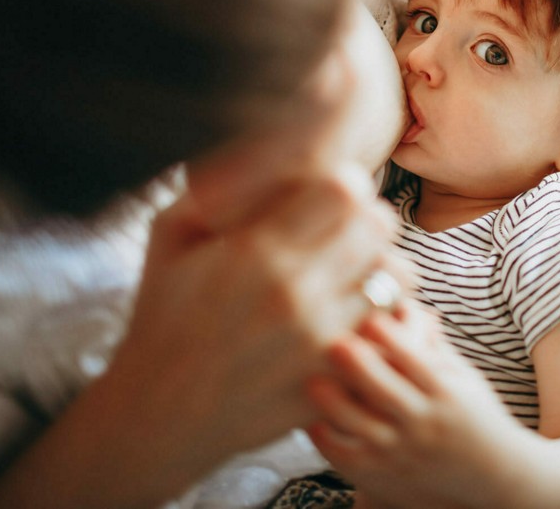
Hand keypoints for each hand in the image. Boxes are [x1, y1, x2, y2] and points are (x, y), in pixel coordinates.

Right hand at [0, 161, 405, 508]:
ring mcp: (321, 338)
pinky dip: (382, 314)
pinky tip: (356, 313)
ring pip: (398, 275)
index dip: (345, 182)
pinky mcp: (335, 374)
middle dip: (368, 217)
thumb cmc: (163, 319)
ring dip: (383, 265)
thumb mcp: (168, 240)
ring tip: (356, 271)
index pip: (343, 188)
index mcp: (254, 251)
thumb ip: (210, 190)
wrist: (160, 412)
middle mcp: (295, 292)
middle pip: (379, 223)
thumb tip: (254, 147)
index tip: (329, 193)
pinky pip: (389, 327)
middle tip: (346, 229)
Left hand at [305, 303, 524, 508]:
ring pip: (362, 427)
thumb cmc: (474, 415)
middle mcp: (425, 423)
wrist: (492, 475)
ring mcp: (403, 451)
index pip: (418, 363)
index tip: (373, 317)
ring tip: (313, 380)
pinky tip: (314, 419)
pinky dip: (328, 441)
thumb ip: (433, 346)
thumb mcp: (464, 378)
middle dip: (359, 366)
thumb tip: (404, 304)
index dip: (395, 340)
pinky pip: (349, 458)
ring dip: (336, 403)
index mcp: (446, 394)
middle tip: (334, 342)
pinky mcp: (385, 473)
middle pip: (386, 392)